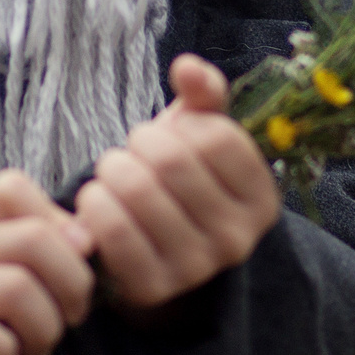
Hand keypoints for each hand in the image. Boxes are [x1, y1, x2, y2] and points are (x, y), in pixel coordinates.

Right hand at [0, 169, 95, 354]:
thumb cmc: (13, 332)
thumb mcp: (44, 285)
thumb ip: (64, 250)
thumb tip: (86, 239)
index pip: (9, 188)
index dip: (59, 221)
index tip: (80, 259)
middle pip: (32, 238)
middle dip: (72, 283)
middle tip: (72, 315)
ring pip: (13, 287)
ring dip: (44, 328)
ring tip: (38, 347)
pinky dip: (6, 354)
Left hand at [74, 54, 282, 317]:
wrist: (155, 251)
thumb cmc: (181, 181)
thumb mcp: (201, 136)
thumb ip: (204, 96)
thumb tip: (186, 66)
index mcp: (261, 198)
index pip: (216, 138)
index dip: (178, 126)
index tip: (165, 135)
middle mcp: (237, 239)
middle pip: (171, 162)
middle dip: (138, 145)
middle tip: (129, 153)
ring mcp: (196, 268)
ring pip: (137, 193)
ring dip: (110, 172)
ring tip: (111, 176)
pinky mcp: (153, 288)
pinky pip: (113, 231)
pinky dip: (94, 206)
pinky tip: (97, 202)